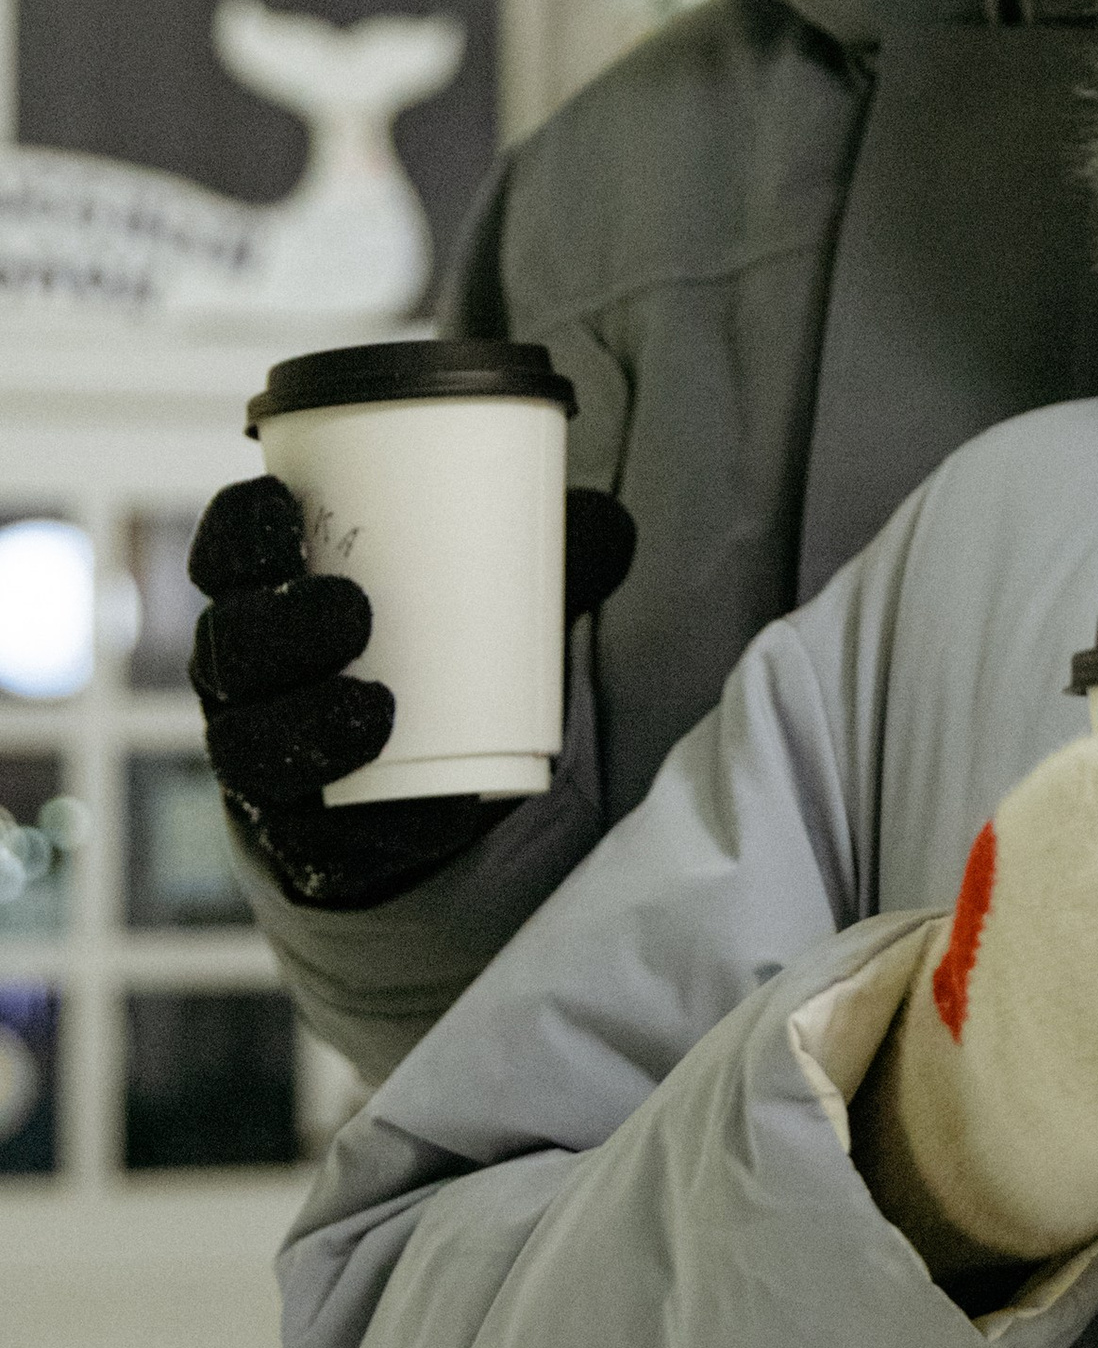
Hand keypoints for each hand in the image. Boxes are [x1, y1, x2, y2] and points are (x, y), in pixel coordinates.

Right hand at [188, 474, 636, 911]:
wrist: (440, 774)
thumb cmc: (448, 648)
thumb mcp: (495, 594)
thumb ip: (549, 556)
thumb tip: (619, 525)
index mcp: (269, 599)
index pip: (227, 554)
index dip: (238, 529)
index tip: (286, 505)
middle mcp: (246, 681)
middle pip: (228, 649)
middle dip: (276, 626)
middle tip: (354, 610)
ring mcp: (262, 762)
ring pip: (248, 749)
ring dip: (299, 728)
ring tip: (375, 710)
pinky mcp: (300, 842)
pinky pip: (312, 842)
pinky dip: (366, 828)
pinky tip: (424, 809)